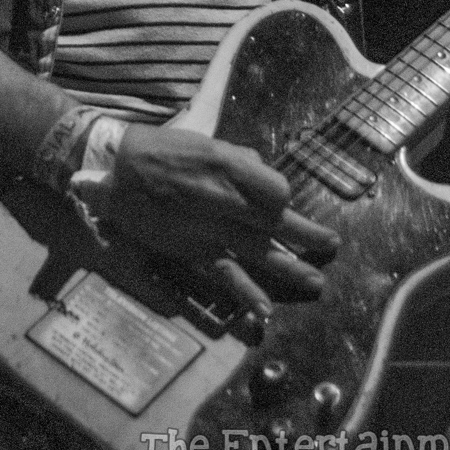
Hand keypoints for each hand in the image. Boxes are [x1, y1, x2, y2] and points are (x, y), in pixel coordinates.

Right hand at [79, 123, 338, 316]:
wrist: (118, 167)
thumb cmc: (163, 147)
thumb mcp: (206, 139)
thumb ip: (238, 157)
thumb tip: (261, 168)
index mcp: (230, 165)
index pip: (277, 188)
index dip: (281, 196)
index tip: (279, 200)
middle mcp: (227, 198)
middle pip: (277, 221)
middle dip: (306, 234)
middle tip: (331, 245)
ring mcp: (212, 228)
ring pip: (260, 250)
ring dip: (290, 266)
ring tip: (316, 281)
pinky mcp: (194, 249)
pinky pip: (225, 273)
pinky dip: (246, 293)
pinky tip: (266, 310)